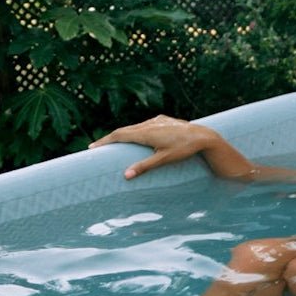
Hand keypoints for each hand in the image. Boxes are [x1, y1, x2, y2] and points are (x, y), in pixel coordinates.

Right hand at [89, 116, 220, 179]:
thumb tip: (126, 176)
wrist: (203, 137)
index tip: (92, 147)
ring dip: (123, 135)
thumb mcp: (164, 160)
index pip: (119, 135)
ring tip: (113, 144)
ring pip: (135, 127)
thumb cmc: (184, 149)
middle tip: (97, 148)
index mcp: (146, 132)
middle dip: (110, 139)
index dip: (104, 141)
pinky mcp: (163, 120)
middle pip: (124, 130)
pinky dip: (135, 132)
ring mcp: (157, 120)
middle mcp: (149, 124)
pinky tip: (135, 137)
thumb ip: (144, 167)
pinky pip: (144, 125)